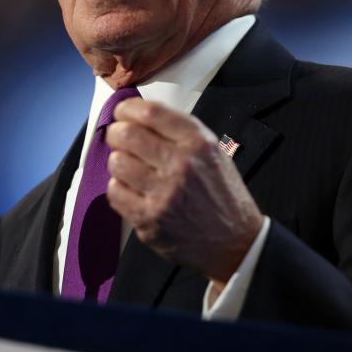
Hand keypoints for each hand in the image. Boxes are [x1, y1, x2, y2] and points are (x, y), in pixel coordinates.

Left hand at [105, 97, 262, 288]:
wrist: (236, 243)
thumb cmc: (222, 195)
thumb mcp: (213, 152)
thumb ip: (180, 133)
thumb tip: (138, 117)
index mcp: (198, 143)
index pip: (151, 113)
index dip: (128, 109)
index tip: (122, 112)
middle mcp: (181, 165)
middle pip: (128, 135)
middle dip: (116, 133)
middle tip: (117, 138)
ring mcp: (164, 194)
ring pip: (117, 163)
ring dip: (117, 162)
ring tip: (128, 167)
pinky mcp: (149, 219)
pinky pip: (115, 192)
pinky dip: (118, 188)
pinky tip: (131, 190)